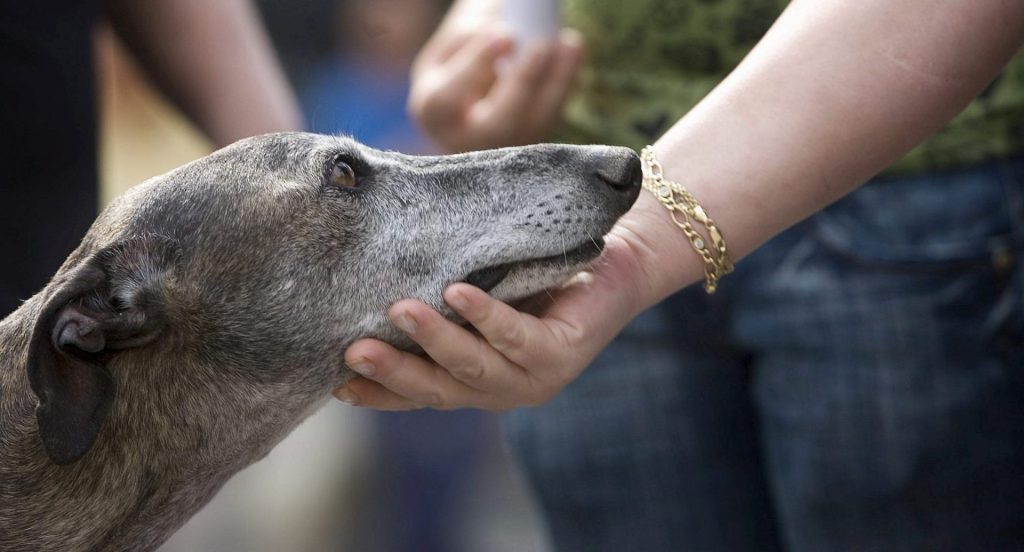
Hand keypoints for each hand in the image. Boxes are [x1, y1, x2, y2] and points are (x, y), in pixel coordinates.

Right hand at [335, 234, 649, 409]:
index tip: (335, 381)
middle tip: (352, 352)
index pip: (419, 393)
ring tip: (399, 310)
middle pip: (438, 390)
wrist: (616, 260)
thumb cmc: (536, 268)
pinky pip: (516, 337)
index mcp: (474, 379)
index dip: (379, 392)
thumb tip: (369, 259)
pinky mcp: (562, 353)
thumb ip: (436, 288)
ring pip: (473, 366)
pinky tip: (458, 293)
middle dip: (394, 373)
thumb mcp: (477, 284)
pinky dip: (485, 315)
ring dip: (434, 341)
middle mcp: (499, 388)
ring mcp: (533, 377)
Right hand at [408, 23, 582, 152]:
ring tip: (569, 42)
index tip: (504, 34)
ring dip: (557, 81)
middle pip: (500, 122)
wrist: (466, 117)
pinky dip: (566, 83)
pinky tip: (571, 49)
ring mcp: (505, 147)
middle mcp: (470, 140)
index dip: (477, 65)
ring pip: (536, 124)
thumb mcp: (445, 54)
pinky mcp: (533, 142)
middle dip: (524, 81)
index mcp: (435, 114)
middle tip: (541, 44)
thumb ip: (467, 36)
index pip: (449, 96)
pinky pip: (553, 116)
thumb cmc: (452, 74)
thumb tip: (505, 21)